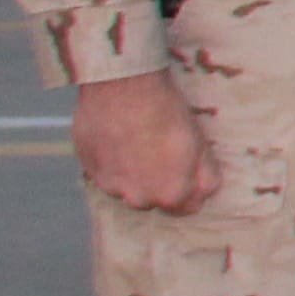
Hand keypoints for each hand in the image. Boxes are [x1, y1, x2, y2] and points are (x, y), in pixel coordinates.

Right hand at [72, 71, 213, 214]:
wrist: (123, 88)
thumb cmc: (166, 114)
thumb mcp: (200, 145)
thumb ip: (205, 177)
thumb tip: (206, 193)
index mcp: (170, 195)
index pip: (186, 207)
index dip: (190, 188)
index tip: (187, 170)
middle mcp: (138, 198)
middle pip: (154, 198)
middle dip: (160, 181)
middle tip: (160, 150)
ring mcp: (110, 185)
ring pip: (127, 186)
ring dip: (132, 172)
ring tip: (137, 141)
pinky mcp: (88, 168)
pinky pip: (105, 171)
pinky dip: (111, 160)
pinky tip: (117, 137)